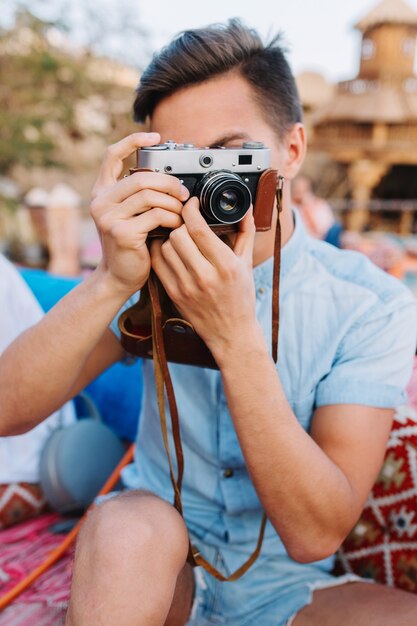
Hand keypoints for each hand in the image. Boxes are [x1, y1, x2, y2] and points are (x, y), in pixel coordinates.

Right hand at [90, 132, 189, 295]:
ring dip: (173, 203)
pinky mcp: (122, 233)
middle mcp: (100, 202)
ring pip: (150, 195)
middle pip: (142, 178)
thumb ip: (137, 196)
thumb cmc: (129, 246)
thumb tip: (169, 177)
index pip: (112, 155)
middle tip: (183, 193)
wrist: (118, 277)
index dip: (133, 141)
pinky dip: (172, 218)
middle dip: (169, 182)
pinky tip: (176, 225)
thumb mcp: (129, 216)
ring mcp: (109, 217)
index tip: (155, 136)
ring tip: (181, 213)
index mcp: (101, 193)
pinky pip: (156, 215)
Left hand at [150, 197, 259, 361]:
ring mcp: (186, 287)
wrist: (231, 332)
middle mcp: (204, 276)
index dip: (191, 209)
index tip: (192, 204)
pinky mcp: (174, 294)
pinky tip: (169, 251)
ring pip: (165, 248)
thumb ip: (246, 233)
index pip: (198, 228)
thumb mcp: (246, 264)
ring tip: (180, 238)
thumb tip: (245, 208)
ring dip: (170, 238)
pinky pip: (158, 264)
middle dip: (181, 224)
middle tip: (186, 223)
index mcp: (225, 265)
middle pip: (178, 235)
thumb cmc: (240, 297)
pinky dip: (161, 252)